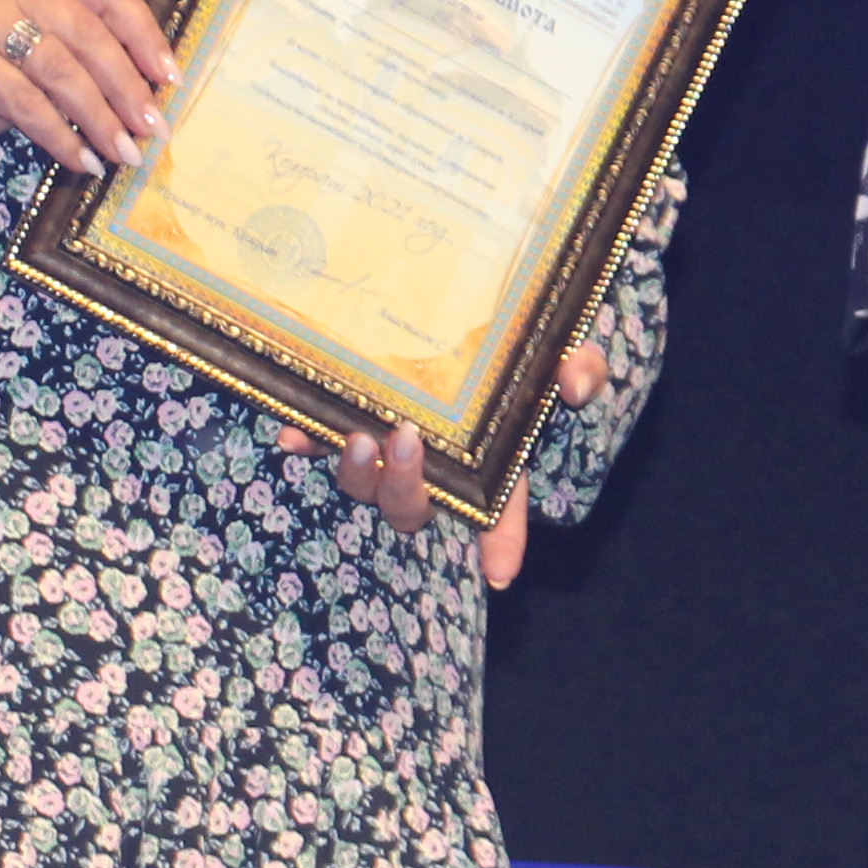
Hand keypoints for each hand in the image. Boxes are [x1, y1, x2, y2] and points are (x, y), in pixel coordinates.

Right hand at [0, 0, 174, 175]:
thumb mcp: (26, 63)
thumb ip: (74, 63)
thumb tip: (146, 99)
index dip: (145, 35)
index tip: (170, 79)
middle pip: (89, 33)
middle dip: (129, 87)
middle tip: (154, 129)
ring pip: (61, 70)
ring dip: (100, 118)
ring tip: (123, 153)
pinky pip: (25, 102)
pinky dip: (59, 136)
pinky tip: (80, 161)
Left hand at [276, 342, 610, 586]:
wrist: (454, 295)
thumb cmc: (513, 338)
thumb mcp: (555, 347)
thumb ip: (577, 364)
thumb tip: (575, 381)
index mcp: (485, 460)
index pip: (499, 509)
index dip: (502, 540)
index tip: (500, 571)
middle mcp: (431, 464)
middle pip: (412, 506)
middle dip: (405, 487)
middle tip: (408, 442)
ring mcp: (383, 447)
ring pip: (363, 485)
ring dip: (355, 471)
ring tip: (356, 437)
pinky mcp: (343, 417)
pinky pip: (317, 443)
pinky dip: (304, 442)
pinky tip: (290, 435)